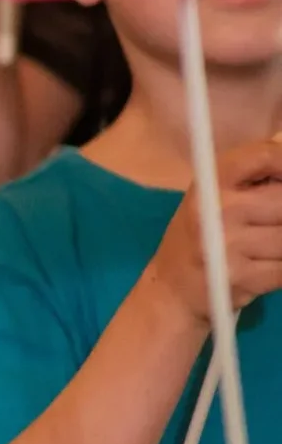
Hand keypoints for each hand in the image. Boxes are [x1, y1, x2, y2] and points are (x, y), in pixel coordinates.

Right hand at [142, 140, 281, 324]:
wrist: (172, 287)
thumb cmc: (200, 237)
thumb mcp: (212, 198)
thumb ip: (252, 183)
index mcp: (211, 182)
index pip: (264, 156)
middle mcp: (217, 208)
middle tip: (268, 223)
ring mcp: (228, 243)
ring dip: (281, 246)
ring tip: (263, 248)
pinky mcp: (241, 276)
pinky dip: (280, 269)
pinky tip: (264, 267)